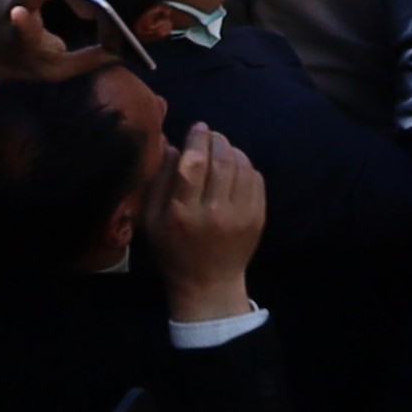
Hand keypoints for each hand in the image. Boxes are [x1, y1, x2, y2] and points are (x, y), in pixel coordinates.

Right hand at [142, 117, 268, 312]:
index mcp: (182, 213)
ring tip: (222, 147)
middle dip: (216, 140)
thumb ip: (160, 183)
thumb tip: (172, 146)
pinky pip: (255, 179)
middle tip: (210, 134)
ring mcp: (240, 215)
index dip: (197, 140)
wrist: (208, 284)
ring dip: (232, 150)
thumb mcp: (153, 222)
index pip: (193, 165)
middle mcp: (213, 212)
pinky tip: (235, 165)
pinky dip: (246, 165)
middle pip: (220, 161)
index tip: (197, 127)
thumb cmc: (174, 252)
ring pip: (240, 166)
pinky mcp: (258, 217)